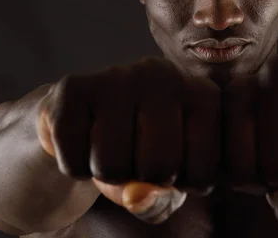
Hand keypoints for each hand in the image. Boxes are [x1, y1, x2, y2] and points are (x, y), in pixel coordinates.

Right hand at [36, 58, 220, 223]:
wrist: (82, 119)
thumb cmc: (137, 149)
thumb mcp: (165, 179)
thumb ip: (162, 201)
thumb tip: (138, 195)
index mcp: (204, 95)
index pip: (203, 172)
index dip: (180, 186)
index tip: (169, 165)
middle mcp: (166, 76)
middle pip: (160, 166)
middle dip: (141, 179)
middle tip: (134, 157)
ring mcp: (120, 75)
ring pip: (113, 165)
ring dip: (105, 174)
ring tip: (108, 148)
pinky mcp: (74, 87)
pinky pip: (74, 159)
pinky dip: (74, 166)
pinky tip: (82, 141)